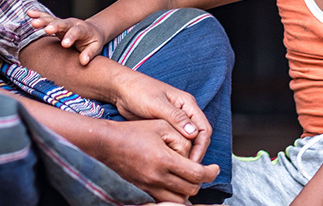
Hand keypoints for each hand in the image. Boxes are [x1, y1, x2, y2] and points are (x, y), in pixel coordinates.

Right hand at [27, 9, 105, 64]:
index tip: (64, 44)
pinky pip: (47, 18)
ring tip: (33, 23)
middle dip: (55, 26)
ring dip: (43, 20)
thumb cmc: (93, 41)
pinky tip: (30, 13)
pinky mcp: (56, 23)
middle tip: (47, 30)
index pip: (76, 32)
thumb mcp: (96, 47)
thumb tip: (83, 61)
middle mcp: (72, 23)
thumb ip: (89, 54)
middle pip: (63, 23)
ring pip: (53, 20)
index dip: (70, 37)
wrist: (92, 30)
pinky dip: (39, 15)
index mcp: (83, 29)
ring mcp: (63, 22)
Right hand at [101, 118, 219, 202]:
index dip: (211, 172)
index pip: (197, 174)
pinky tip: (177, 183)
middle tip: (204, 171)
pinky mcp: (144, 190)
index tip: (215, 168)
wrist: (107, 144)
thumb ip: (181, 137)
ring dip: (188, 190)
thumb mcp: (161, 125)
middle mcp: (158, 177)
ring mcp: (150, 186)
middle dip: (201, 181)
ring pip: (179, 200)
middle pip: (191, 190)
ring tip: (190, 177)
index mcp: (164, 160)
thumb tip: (194, 150)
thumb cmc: (134, 131)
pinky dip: (175, 195)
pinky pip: (165, 200)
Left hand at [112, 71, 212, 162]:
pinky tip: (170, 162)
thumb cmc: (138, 92)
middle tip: (185, 169)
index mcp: (187, 103)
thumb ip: (176, 117)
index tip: (192, 163)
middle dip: (195, 154)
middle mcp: (185, 113)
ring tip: (177, 168)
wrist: (121, 90)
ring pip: (188, 142)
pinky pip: (176, 143)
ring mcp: (176, 121)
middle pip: (199, 137)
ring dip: (186, 155)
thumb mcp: (156, 104)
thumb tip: (194, 133)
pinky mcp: (166, 128)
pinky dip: (176, 152)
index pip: (204, 129)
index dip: (201, 147)